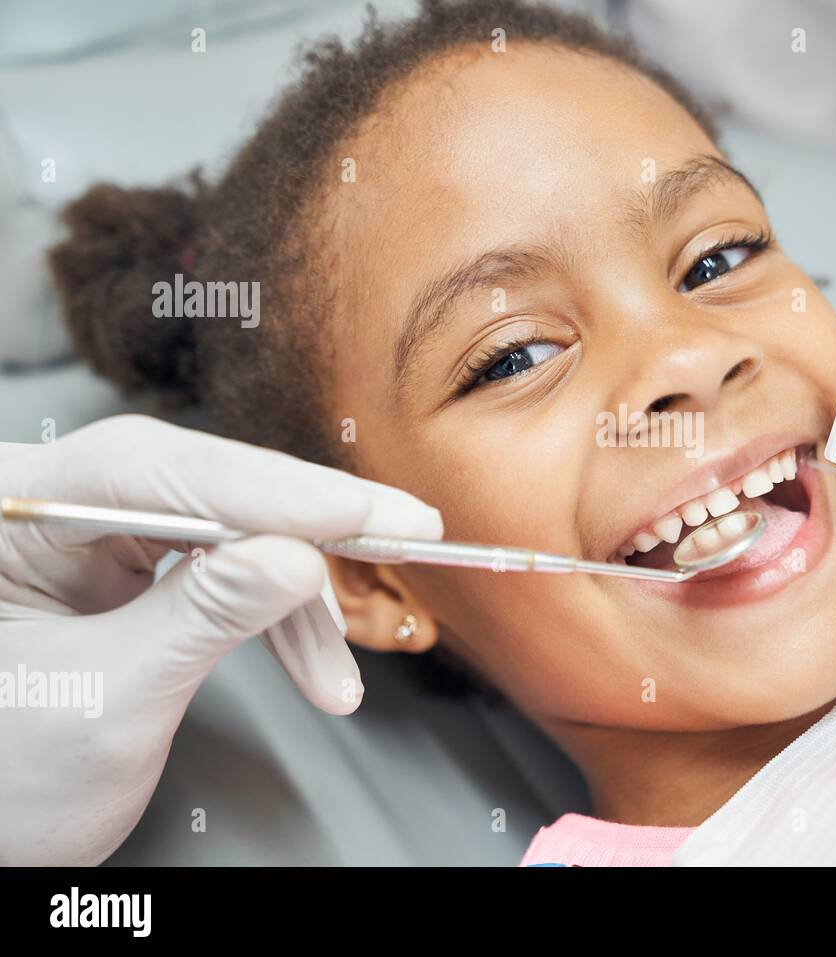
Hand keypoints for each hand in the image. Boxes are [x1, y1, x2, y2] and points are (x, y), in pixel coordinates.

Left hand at [0, 415, 442, 863]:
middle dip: (306, 530)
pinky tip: (314, 660)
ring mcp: (83, 531)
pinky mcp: (120, 561)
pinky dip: (273, 613)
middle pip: (200, 485)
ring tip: (337, 670)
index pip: (149, 472)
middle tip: (406, 535)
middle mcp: (44, 504)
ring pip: (225, 526)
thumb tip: (299, 558)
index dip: (269, 491)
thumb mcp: (107, 705)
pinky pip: (219, 563)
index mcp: (6, 514)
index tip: (360, 511)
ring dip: (296, 598)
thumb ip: (202, 618)